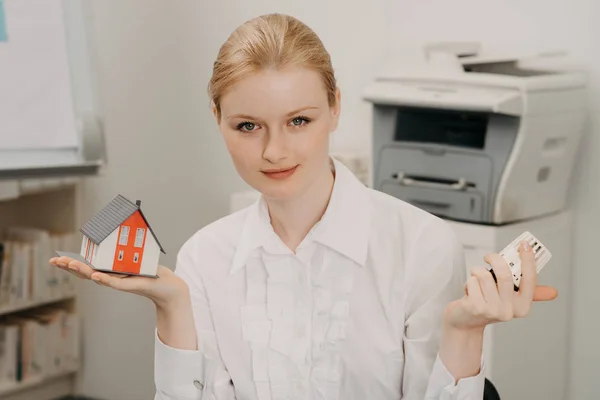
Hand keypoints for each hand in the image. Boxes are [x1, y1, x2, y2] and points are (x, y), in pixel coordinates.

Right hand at [49, 256, 188, 308]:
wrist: (168, 287)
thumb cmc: (151, 273)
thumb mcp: (135, 258)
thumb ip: (124, 251)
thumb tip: (118, 230)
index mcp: (110, 272)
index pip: (87, 267)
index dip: (71, 264)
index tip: (56, 259)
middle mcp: (111, 278)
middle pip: (86, 273)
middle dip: (70, 267)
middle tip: (54, 261)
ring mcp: (119, 283)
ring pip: (97, 277)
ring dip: (83, 271)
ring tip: (69, 265)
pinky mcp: (130, 285)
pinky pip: (114, 283)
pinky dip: (104, 279)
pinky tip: (95, 275)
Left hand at [443, 241, 557, 330]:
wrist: (466, 323)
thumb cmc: (488, 307)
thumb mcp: (510, 301)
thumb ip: (529, 294)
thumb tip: (553, 292)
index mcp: (522, 306)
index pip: (530, 279)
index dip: (528, 260)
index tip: (524, 245)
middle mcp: (509, 310)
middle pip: (505, 274)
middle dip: (495, 259)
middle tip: (489, 256)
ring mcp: (491, 310)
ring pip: (484, 275)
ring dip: (477, 272)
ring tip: (476, 279)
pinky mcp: (474, 307)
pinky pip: (472, 282)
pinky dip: (468, 282)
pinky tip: (469, 291)